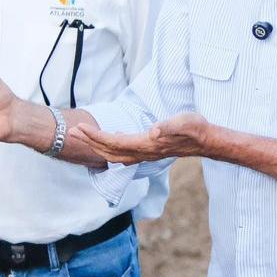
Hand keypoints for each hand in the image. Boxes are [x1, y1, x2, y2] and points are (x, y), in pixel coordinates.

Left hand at [77, 112, 212, 164]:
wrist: (206, 141)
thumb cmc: (195, 129)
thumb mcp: (185, 122)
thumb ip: (170, 127)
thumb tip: (155, 131)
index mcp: (147, 144)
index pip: (114, 142)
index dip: (95, 136)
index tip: (80, 128)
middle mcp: (143, 152)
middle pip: (109, 151)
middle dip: (89, 141)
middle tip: (70, 130)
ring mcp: (145, 153)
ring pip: (113, 154)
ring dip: (96, 145)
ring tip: (82, 135)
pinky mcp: (147, 150)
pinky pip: (122, 153)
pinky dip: (109, 148)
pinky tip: (107, 140)